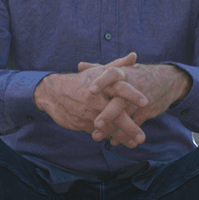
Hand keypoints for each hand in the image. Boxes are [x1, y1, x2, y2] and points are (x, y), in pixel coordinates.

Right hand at [33, 52, 148, 146]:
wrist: (52, 92)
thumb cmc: (80, 80)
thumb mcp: (97, 71)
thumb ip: (118, 65)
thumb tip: (134, 55)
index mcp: (102, 83)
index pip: (119, 88)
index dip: (132, 95)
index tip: (146, 103)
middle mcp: (95, 98)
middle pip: (115, 113)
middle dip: (129, 127)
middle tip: (142, 137)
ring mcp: (88, 112)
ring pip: (107, 127)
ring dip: (121, 137)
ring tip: (134, 144)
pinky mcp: (81, 123)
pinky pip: (97, 132)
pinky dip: (108, 137)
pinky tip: (118, 143)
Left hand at [78, 57, 191, 146]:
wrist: (167, 80)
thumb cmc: (137, 75)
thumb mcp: (120, 70)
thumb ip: (98, 68)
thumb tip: (79, 65)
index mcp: (123, 74)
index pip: (112, 74)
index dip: (101, 82)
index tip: (91, 91)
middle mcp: (132, 86)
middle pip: (119, 101)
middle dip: (108, 114)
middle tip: (96, 124)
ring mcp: (140, 101)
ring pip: (125, 117)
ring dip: (111, 128)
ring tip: (96, 136)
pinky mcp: (147, 111)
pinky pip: (134, 124)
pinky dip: (123, 134)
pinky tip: (112, 140)